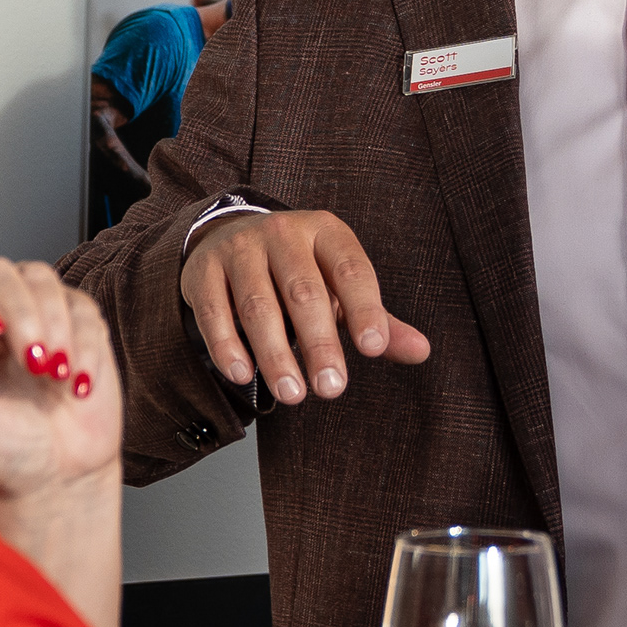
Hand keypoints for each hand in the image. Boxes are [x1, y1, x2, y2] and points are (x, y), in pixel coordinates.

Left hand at [0, 257, 118, 504]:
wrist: (53, 479)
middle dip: (20, 312)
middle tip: (32, 361)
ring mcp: (30, 312)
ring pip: (40, 279)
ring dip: (53, 322)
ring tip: (55, 373)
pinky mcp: (74, 321)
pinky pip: (81, 308)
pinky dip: (84, 345)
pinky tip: (77, 384)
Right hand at [182, 209, 431, 404]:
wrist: (232, 236)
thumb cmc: (300, 271)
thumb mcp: (341, 288)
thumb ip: (378, 321)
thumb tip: (422, 352)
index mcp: (326, 232)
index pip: (351, 270)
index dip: (365, 309)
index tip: (375, 350)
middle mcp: (283, 233)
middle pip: (304, 292)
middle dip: (319, 343)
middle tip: (332, 389)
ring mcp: (240, 249)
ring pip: (258, 305)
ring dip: (274, 353)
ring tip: (292, 393)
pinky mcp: (203, 270)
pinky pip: (213, 311)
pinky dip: (227, 345)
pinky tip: (242, 375)